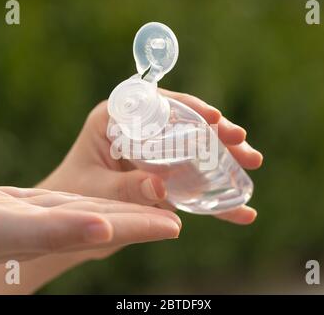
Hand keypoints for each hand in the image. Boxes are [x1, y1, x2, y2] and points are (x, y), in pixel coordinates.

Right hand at [0, 182, 180, 272]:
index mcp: (57, 232)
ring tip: (148, 197)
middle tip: (177, 214)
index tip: (177, 226)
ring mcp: (41, 216)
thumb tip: (107, 229)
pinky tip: (99, 193)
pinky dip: (89, 195)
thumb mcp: (4, 224)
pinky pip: (68, 200)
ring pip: (93, 208)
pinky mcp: (26, 205)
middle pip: (111, 219)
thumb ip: (55, 229)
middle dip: (144, 216)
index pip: (114, 228)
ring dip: (123, 204)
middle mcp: (56, 227)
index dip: (146, 226)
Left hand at [40, 89, 262, 224]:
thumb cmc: (72, 197)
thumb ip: (124, 188)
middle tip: (244, 144)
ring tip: (251, 165)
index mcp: (115, 119)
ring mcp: (154, 154)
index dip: (188, 108)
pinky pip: (192, 183)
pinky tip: (240, 211)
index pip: (156, 103)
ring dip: (224, 157)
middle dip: (216, 132)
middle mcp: (138, 131)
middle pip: (183, 123)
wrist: (71, 220)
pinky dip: (214, 198)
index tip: (214, 119)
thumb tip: (160, 186)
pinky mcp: (164, 177)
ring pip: (194, 148)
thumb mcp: (94, 191)